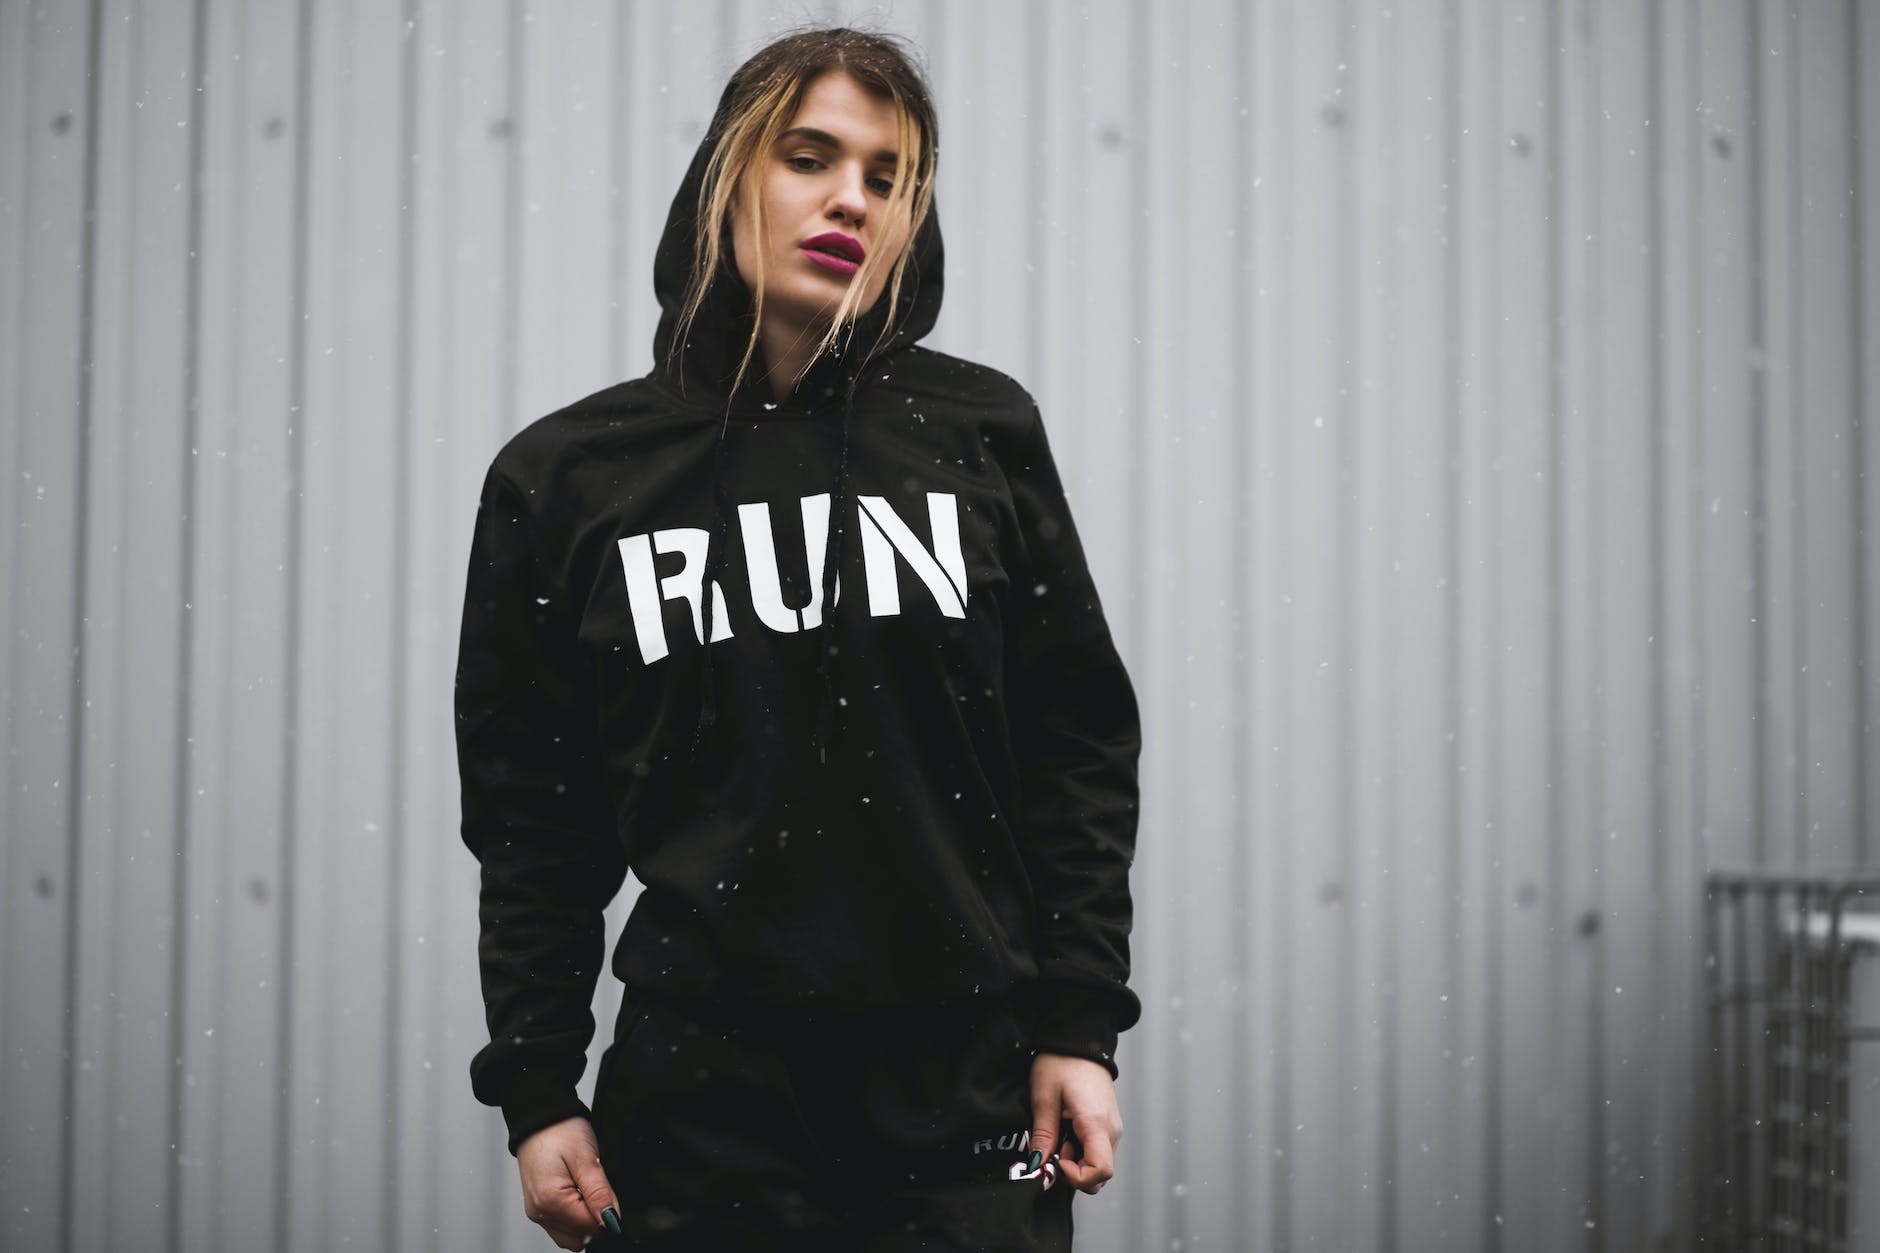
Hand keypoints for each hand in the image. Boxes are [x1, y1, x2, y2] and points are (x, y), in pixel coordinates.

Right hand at [515, 1116, 621, 1249]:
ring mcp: (536, 1212)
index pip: (590, 1228)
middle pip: (580, 1237)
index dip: (606, 1212)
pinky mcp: (538, 1208)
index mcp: (550, 1201)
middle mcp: (539, 1211)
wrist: (540, 1119)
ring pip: (570, 1237)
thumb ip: (600, 1193)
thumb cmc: (560, 1131)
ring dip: (583, 1219)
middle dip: (594, 1218)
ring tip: (583, 1189)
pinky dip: (573, 1217)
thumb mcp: (587, 1159)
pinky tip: (576, 1194)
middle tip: (594, 1187)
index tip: (605, 1190)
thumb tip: (612, 1220)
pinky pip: (560, 1227)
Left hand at [1027, 1053, 1122, 1194]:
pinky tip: (1066, 1130)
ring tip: (1058, 1134)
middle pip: (1100, 1174)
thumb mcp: (1044, 1097)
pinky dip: (1080, 1151)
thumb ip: (1043, 1135)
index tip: (1056, 1161)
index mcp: (1096, 1123)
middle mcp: (1111, 1130)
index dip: (1076, 1177)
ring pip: (1098, 1164)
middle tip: (1052, 1147)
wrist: (1079, 1040)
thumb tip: (1038, 1166)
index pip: (1101, 1171)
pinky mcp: (1108, 1125)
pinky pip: (1098, 1150)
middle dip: (1073, 1172)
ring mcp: (1112, 1128)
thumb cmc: (1062, 1062)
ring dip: (1075, 1161)